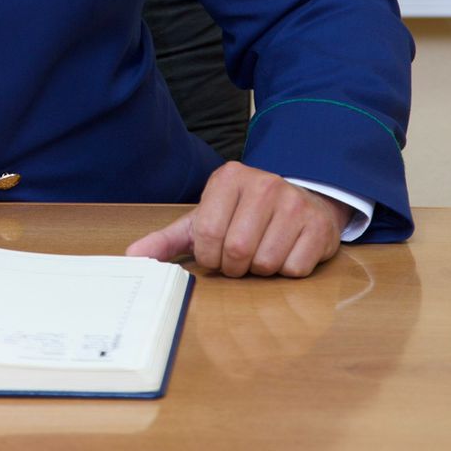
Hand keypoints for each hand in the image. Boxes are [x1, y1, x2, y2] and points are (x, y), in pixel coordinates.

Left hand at [125, 161, 352, 277]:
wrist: (300, 201)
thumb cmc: (244, 215)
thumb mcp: (204, 219)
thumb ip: (167, 239)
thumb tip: (131, 256)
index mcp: (229, 178)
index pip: (207, 234)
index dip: (209, 255)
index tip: (216, 251)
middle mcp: (264, 184)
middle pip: (237, 251)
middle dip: (234, 266)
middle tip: (239, 257)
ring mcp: (295, 203)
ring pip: (265, 262)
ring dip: (260, 270)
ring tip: (262, 252)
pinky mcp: (319, 226)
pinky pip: (294, 269)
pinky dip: (286, 272)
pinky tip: (286, 252)